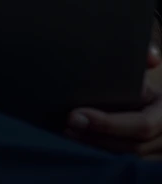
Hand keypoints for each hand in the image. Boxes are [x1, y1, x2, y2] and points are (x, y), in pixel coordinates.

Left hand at [64, 42, 161, 159]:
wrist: (155, 106)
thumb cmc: (143, 86)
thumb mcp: (144, 75)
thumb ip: (143, 62)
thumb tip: (152, 57)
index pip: (142, 125)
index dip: (109, 123)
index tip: (78, 114)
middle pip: (131, 147)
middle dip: (97, 135)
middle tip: (68, 123)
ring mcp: (159, 156)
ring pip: (126, 158)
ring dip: (96, 146)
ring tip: (69, 131)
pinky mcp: (148, 163)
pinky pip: (124, 163)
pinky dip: (101, 151)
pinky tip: (81, 140)